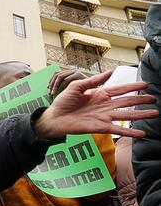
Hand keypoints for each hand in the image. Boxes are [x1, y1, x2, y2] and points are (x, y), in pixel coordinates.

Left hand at [34, 70, 158, 138]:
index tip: (146, 85)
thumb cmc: (63, 102)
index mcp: (99, 94)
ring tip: (155, 113)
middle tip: (154, 99)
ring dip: (140, 115)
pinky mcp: (100, 127)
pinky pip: (117, 129)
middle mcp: (104, 106)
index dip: (133, 87)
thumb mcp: (77, 87)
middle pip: (127, 102)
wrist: (54, 118)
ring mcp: (103, 117)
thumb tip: (110, 72)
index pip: (120, 89)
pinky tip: (141, 133)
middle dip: (141, 100)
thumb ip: (93, 80)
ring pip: (126, 115)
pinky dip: (130, 132)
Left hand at [48, 70, 87, 95]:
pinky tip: (63, 91)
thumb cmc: (80, 93)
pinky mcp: (79, 75)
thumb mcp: (69, 88)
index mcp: (68, 73)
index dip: (50, 81)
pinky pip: (67, 79)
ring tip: (53, 93)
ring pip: (60, 76)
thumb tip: (50, 89)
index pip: (56, 74)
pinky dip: (63, 85)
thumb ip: (62, 86)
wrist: (93, 92)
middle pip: (57, 75)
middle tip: (50, 92)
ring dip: (55, 85)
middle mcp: (71, 71)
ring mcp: (75, 72)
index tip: (48, 88)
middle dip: (52, 84)